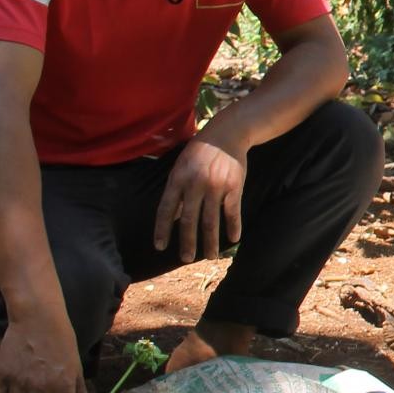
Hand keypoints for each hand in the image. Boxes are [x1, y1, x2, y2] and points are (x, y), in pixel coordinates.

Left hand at [154, 133, 248, 262]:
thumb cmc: (200, 151)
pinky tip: (233, 239)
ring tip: (211, 256)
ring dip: (211, 241)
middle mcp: (195, 184)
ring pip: (211, 220)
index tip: (160, 246)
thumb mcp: (181, 166)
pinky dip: (233, 227)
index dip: (162, 229)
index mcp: (178, 179)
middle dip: (187, 242)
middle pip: (190, 220)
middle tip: (185, 259)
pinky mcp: (234, 187)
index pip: (166, 209)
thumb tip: (175, 216)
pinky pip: (232, 212)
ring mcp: (216, 186)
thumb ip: (177, 190)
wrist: (227, 134)